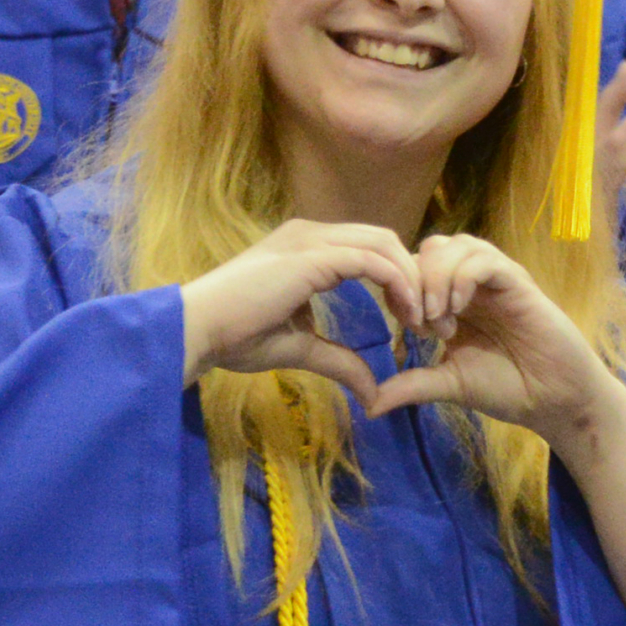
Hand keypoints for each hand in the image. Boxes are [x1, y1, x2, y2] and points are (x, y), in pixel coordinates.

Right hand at [178, 221, 424, 392]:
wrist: (196, 330)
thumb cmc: (233, 337)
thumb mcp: (299, 348)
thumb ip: (338, 361)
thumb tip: (373, 392)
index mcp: (304, 248)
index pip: (367, 248)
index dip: (397, 279)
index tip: (412, 320)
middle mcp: (310, 233)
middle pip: (383, 239)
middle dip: (413, 276)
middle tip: (429, 320)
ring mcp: (310, 239)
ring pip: (383, 243)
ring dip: (412, 280)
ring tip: (423, 320)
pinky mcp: (312, 255)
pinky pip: (372, 260)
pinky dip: (398, 284)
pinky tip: (407, 314)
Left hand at [356, 236, 625, 446]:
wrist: (554, 400)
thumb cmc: (507, 388)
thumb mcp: (449, 384)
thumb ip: (411, 385)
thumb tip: (368, 406)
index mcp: (452, 299)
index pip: (414, 266)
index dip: (400, 288)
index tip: (404, 327)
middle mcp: (472, 282)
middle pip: (430, 247)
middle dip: (414, 279)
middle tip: (418, 321)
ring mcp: (496, 279)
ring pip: (455, 245)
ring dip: (435, 277)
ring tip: (437, 317)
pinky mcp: (518, 282)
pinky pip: (484, 260)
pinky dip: (462, 278)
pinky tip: (457, 310)